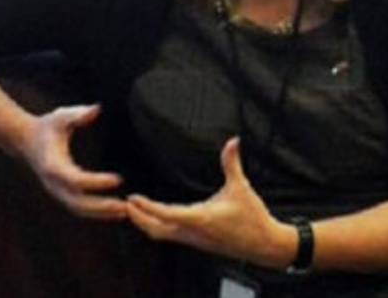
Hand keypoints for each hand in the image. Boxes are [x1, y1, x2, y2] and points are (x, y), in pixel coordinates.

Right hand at [19, 104, 126, 220]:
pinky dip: (96, 212)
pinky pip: (79, 208)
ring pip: (79, 209)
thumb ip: (77, 114)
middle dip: (101, 206)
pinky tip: (115, 211)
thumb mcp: (60, 116)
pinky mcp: (61, 194)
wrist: (26, 141)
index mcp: (53, 165)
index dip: (97, 181)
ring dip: (101, 213)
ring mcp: (56, 191)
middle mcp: (54, 183)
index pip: (76, 179)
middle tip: (125, 206)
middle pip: (77, 202)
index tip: (118, 179)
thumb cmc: (47, 127)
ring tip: (124, 211)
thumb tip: (96, 109)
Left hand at [126, 137, 293, 268]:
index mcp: (200, 218)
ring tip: (134, 209)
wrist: (263, 245)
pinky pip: (170, 235)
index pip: (166, 213)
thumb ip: (232, 164)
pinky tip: (157, 216)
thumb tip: (232, 141)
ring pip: (161, 234)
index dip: (146, 207)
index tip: (132, 197)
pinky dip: (157, 226)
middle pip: (155, 229)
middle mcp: (192, 231)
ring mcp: (194, 239)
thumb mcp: (241, 188)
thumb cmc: (252, 218)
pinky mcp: (197, 241)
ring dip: (145, 223)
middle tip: (124, 204)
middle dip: (137, 218)